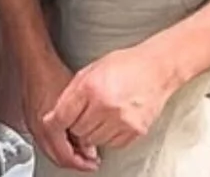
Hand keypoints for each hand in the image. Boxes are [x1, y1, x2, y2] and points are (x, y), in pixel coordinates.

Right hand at [19, 46, 97, 170]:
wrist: (33, 60)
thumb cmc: (51, 73)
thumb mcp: (74, 102)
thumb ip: (82, 127)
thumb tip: (89, 145)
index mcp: (47, 127)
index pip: (65, 157)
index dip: (82, 164)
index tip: (93, 163)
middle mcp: (36, 129)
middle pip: (56, 157)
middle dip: (74, 161)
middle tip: (89, 160)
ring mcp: (32, 123)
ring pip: (49, 150)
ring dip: (65, 153)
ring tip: (81, 149)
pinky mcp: (30, 117)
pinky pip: (44, 140)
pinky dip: (57, 144)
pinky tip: (67, 136)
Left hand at [43, 44, 179, 157]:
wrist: (156, 69)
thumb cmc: (123, 66)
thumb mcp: (89, 72)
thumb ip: (71, 94)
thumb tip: (55, 115)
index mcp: (91, 88)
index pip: (63, 116)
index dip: (56, 122)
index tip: (53, 123)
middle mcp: (106, 106)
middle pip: (78, 131)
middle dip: (76, 125)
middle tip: (83, 115)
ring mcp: (123, 120)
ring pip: (94, 140)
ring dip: (92, 132)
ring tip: (99, 117)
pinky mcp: (137, 130)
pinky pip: (113, 144)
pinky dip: (109, 136)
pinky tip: (112, 121)